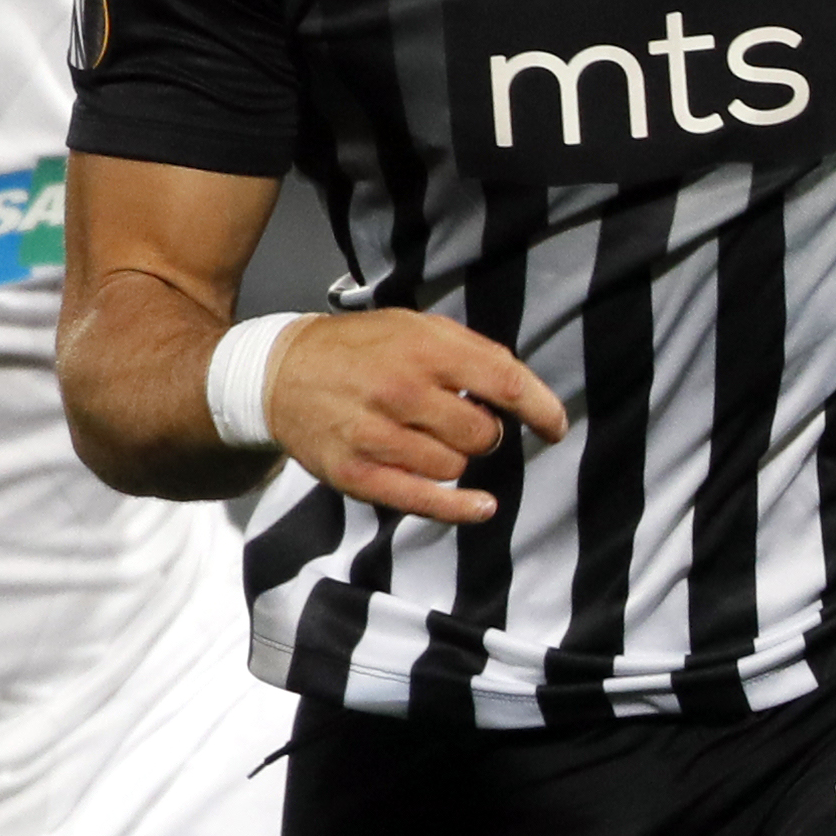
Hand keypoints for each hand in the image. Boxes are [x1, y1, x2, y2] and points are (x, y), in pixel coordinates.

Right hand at [269, 307, 566, 521]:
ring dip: (456, 459)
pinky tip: (483, 506)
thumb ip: (470, 352)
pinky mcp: (357, 474)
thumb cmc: (361, 349)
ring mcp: (376, 435)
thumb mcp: (416, 327)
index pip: (505, 383)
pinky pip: (425, 501)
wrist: (280, 373)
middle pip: (483, 434)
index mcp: (423, 348)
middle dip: (484, 432)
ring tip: (429, 440)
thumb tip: (523, 391)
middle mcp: (401, 391)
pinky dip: (461, 508)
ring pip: (456, 467)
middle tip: (460, 421)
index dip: (542, 409)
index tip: (556, 426)